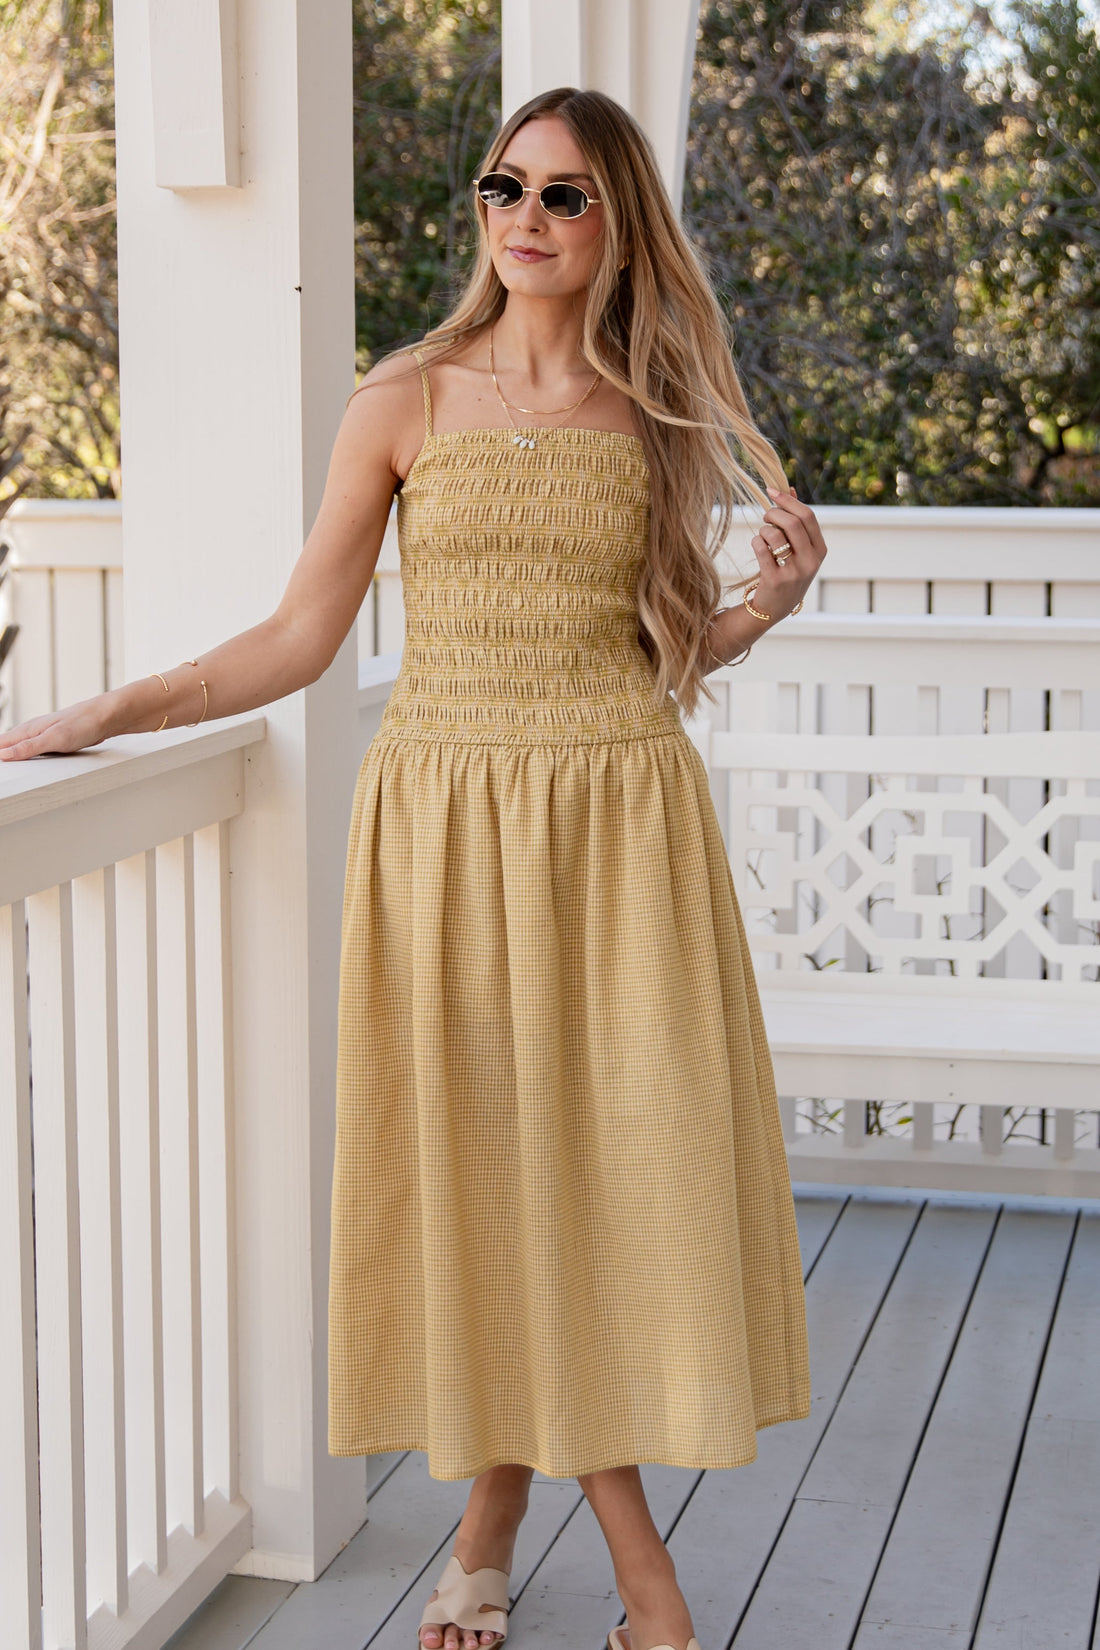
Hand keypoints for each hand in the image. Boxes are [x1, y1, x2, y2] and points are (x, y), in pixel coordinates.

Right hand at [0, 691, 121, 761]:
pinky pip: (34, 748)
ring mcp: (43, 734)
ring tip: (5, 763)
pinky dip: (26, 754)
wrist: (106, 716)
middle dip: (1, 754)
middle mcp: (33, 730)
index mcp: (29, 730)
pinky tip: (26, 759)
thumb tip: (4, 755)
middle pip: (7, 744)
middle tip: (1, 770)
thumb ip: (29, 747)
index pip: (1, 743)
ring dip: (10, 753)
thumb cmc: (83, 724)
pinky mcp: (54, 740)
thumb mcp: (54, 739)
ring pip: (20, 745)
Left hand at [746, 484, 827, 621]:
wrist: (774, 608)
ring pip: (774, 534)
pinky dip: (756, 542)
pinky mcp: (775, 580)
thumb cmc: (786, 572)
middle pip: (793, 523)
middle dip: (774, 513)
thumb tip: (789, 488)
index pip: (808, 516)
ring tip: (763, 537)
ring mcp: (794, 572)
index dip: (788, 501)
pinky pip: (760, 548)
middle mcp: (811, 562)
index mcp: (820, 551)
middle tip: (765, 516)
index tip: (772, 492)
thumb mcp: (799, 550)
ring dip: (763, 530)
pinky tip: (758, 547)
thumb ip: (796, 521)